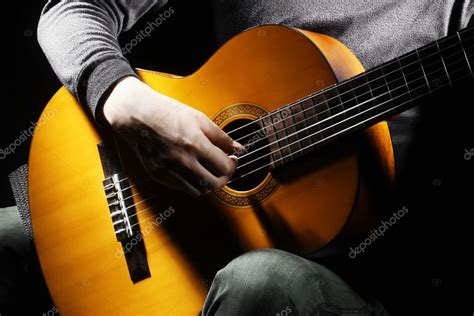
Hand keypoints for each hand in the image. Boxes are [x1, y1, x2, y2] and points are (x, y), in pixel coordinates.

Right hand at [102, 76, 243, 195]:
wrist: (137, 114)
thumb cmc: (168, 112)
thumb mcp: (199, 119)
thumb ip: (221, 136)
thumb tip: (239, 148)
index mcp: (195, 143)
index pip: (224, 167)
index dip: (232, 165)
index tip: (232, 160)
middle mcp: (182, 160)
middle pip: (214, 184)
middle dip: (224, 178)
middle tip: (224, 169)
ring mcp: (168, 170)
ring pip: (198, 191)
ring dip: (208, 184)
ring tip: (209, 171)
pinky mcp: (158, 175)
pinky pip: (181, 188)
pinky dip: (191, 183)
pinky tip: (192, 171)